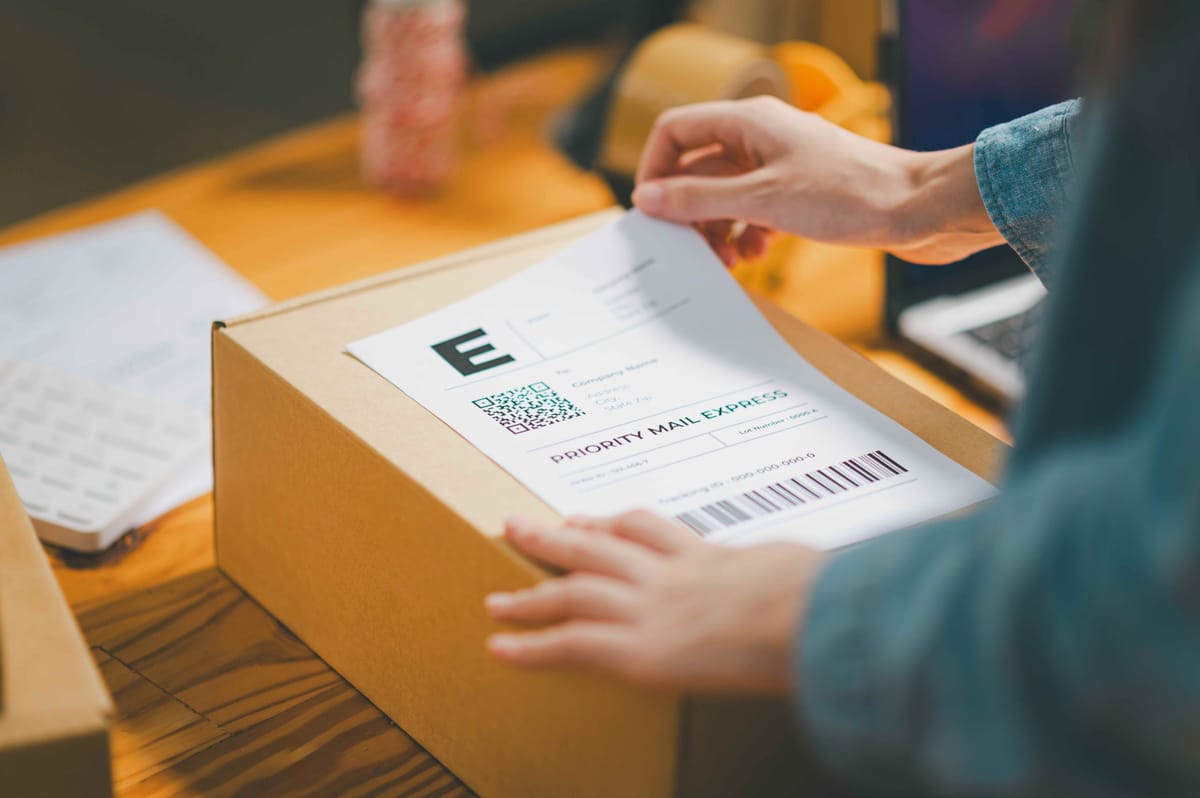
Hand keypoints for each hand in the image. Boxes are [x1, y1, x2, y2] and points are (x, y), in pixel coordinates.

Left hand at [484, 510, 827, 694]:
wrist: (818, 616)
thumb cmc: (827, 596)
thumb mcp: (808, 570)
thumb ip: (789, 573)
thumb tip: (812, 580)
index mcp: (713, 556)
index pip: (651, 530)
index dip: (612, 523)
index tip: (588, 520)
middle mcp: (673, 575)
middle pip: (600, 546)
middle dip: (555, 538)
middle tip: (520, 527)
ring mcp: (652, 609)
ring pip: (575, 589)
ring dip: (531, 593)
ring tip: (496, 598)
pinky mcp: (642, 651)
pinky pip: (573, 643)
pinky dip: (532, 647)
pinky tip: (501, 649)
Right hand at [632, 96, 1003, 264]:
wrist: (920, 210)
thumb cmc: (851, 194)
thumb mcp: (761, 200)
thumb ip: (698, 200)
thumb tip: (647, 198)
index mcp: (749, 122)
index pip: (676, 131)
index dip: (655, 170)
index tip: (652, 212)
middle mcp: (762, 138)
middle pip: (698, 169)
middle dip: (688, 210)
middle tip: (689, 249)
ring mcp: (782, 166)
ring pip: (725, 195)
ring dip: (716, 228)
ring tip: (725, 261)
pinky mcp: (801, 194)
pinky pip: (754, 211)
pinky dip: (746, 234)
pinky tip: (756, 255)